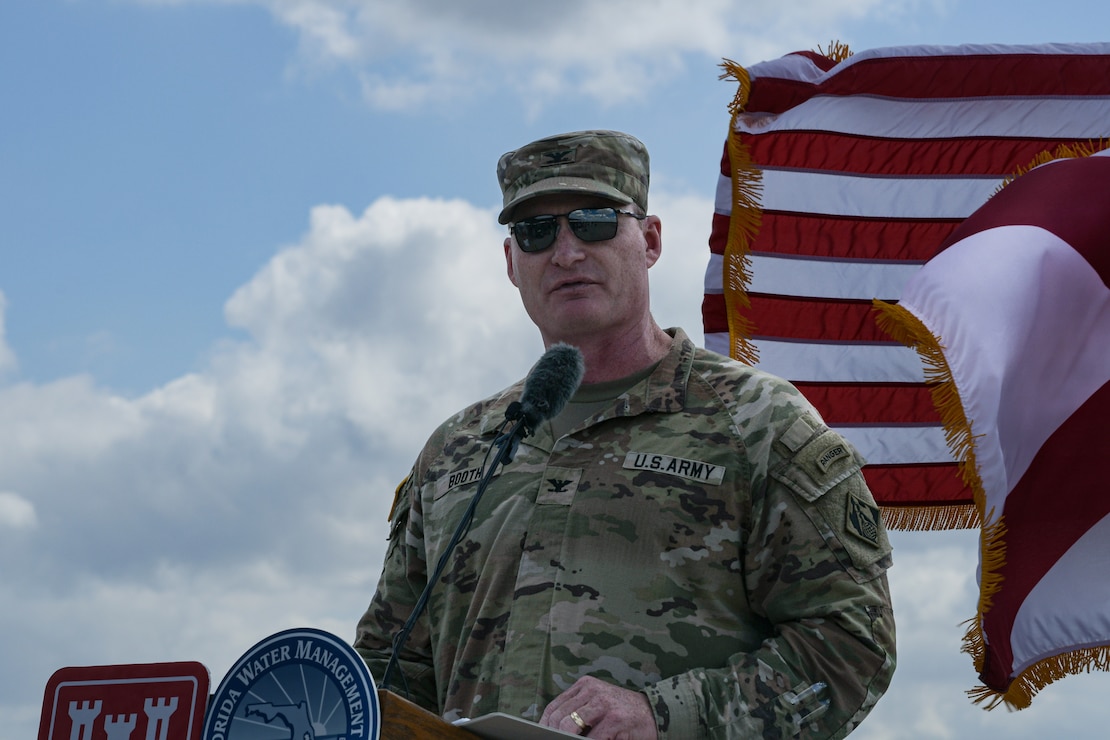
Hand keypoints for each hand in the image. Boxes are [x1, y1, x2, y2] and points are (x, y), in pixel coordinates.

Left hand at [540, 676, 657, 738]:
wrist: (656, 713)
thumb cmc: (623, 713)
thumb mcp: (598, 704)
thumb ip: (578, 711)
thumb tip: (552, 729)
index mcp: (585, 684)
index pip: (554, 706)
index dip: (544, 725)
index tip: (540, 735)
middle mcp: (593, 690)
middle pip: (560, 716)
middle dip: (553, 734)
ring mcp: (603, 703)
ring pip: (570, 726)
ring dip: (567, 738)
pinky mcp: (614, 718)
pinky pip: (592, 737)